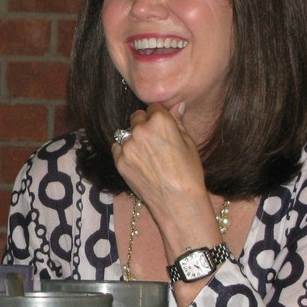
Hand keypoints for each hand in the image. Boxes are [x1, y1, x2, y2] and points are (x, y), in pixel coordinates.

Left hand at [111, 103, 215, 241]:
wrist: (177, 201)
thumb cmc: (189, 172)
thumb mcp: (189, 143)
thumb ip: (178, 121)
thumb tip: (177, 105)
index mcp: (160, 121)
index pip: (153, 107)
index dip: (159, 116)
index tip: (163, 126)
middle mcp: (140, 130)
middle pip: (136, 117)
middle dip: (144, 125)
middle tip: (155, 142)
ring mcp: (127, 146)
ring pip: (126, 133)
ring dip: (133, 139)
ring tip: (147, 155)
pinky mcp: (119, 161)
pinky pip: (118, 148)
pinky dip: (125, 152)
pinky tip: (139, 163)